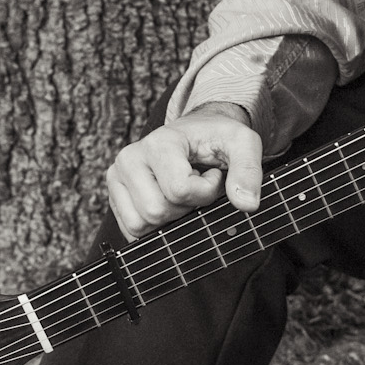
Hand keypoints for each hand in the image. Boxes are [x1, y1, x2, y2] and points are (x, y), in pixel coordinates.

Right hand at [107, 102, 263, 239]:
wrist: (197, 134)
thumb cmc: (218, 138)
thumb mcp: (243, 144)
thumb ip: (248, 170)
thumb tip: (247, 204)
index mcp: (159, 142)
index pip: (179, 190)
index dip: (206, 192)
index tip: (212, 175)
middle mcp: (130, 158)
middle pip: (157, 211)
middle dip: (186, 208)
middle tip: (196, 186)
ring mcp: (117, 178)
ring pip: (141, 225)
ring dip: (171, 218)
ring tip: (182, 194)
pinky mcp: (115, 197)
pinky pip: (132, 230)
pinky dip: (156, 226)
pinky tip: (168, 203)